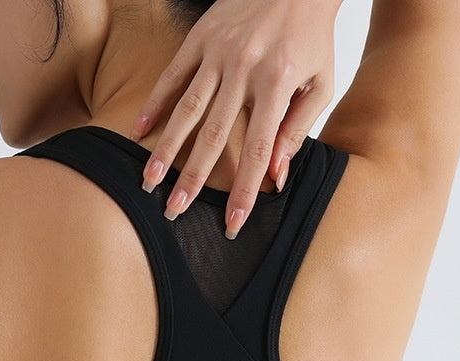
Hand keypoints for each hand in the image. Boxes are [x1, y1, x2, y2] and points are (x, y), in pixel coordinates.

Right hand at [131, 0, 341, 239]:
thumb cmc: (312, 38)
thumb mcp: (321, 84)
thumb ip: (298, 130)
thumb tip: (276, 176)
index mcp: (277, 84)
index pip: (258, 149)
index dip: (244, 190)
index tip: (232, 222)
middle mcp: (244, 70)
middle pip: (214, 136)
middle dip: (192, 178)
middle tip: (174, 211)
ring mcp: (218, 53)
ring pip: (187, 109)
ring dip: (166, 149)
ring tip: (149, 180)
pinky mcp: (200, 38)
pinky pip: (172, 75)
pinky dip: (154, 104)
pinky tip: (138, 131)